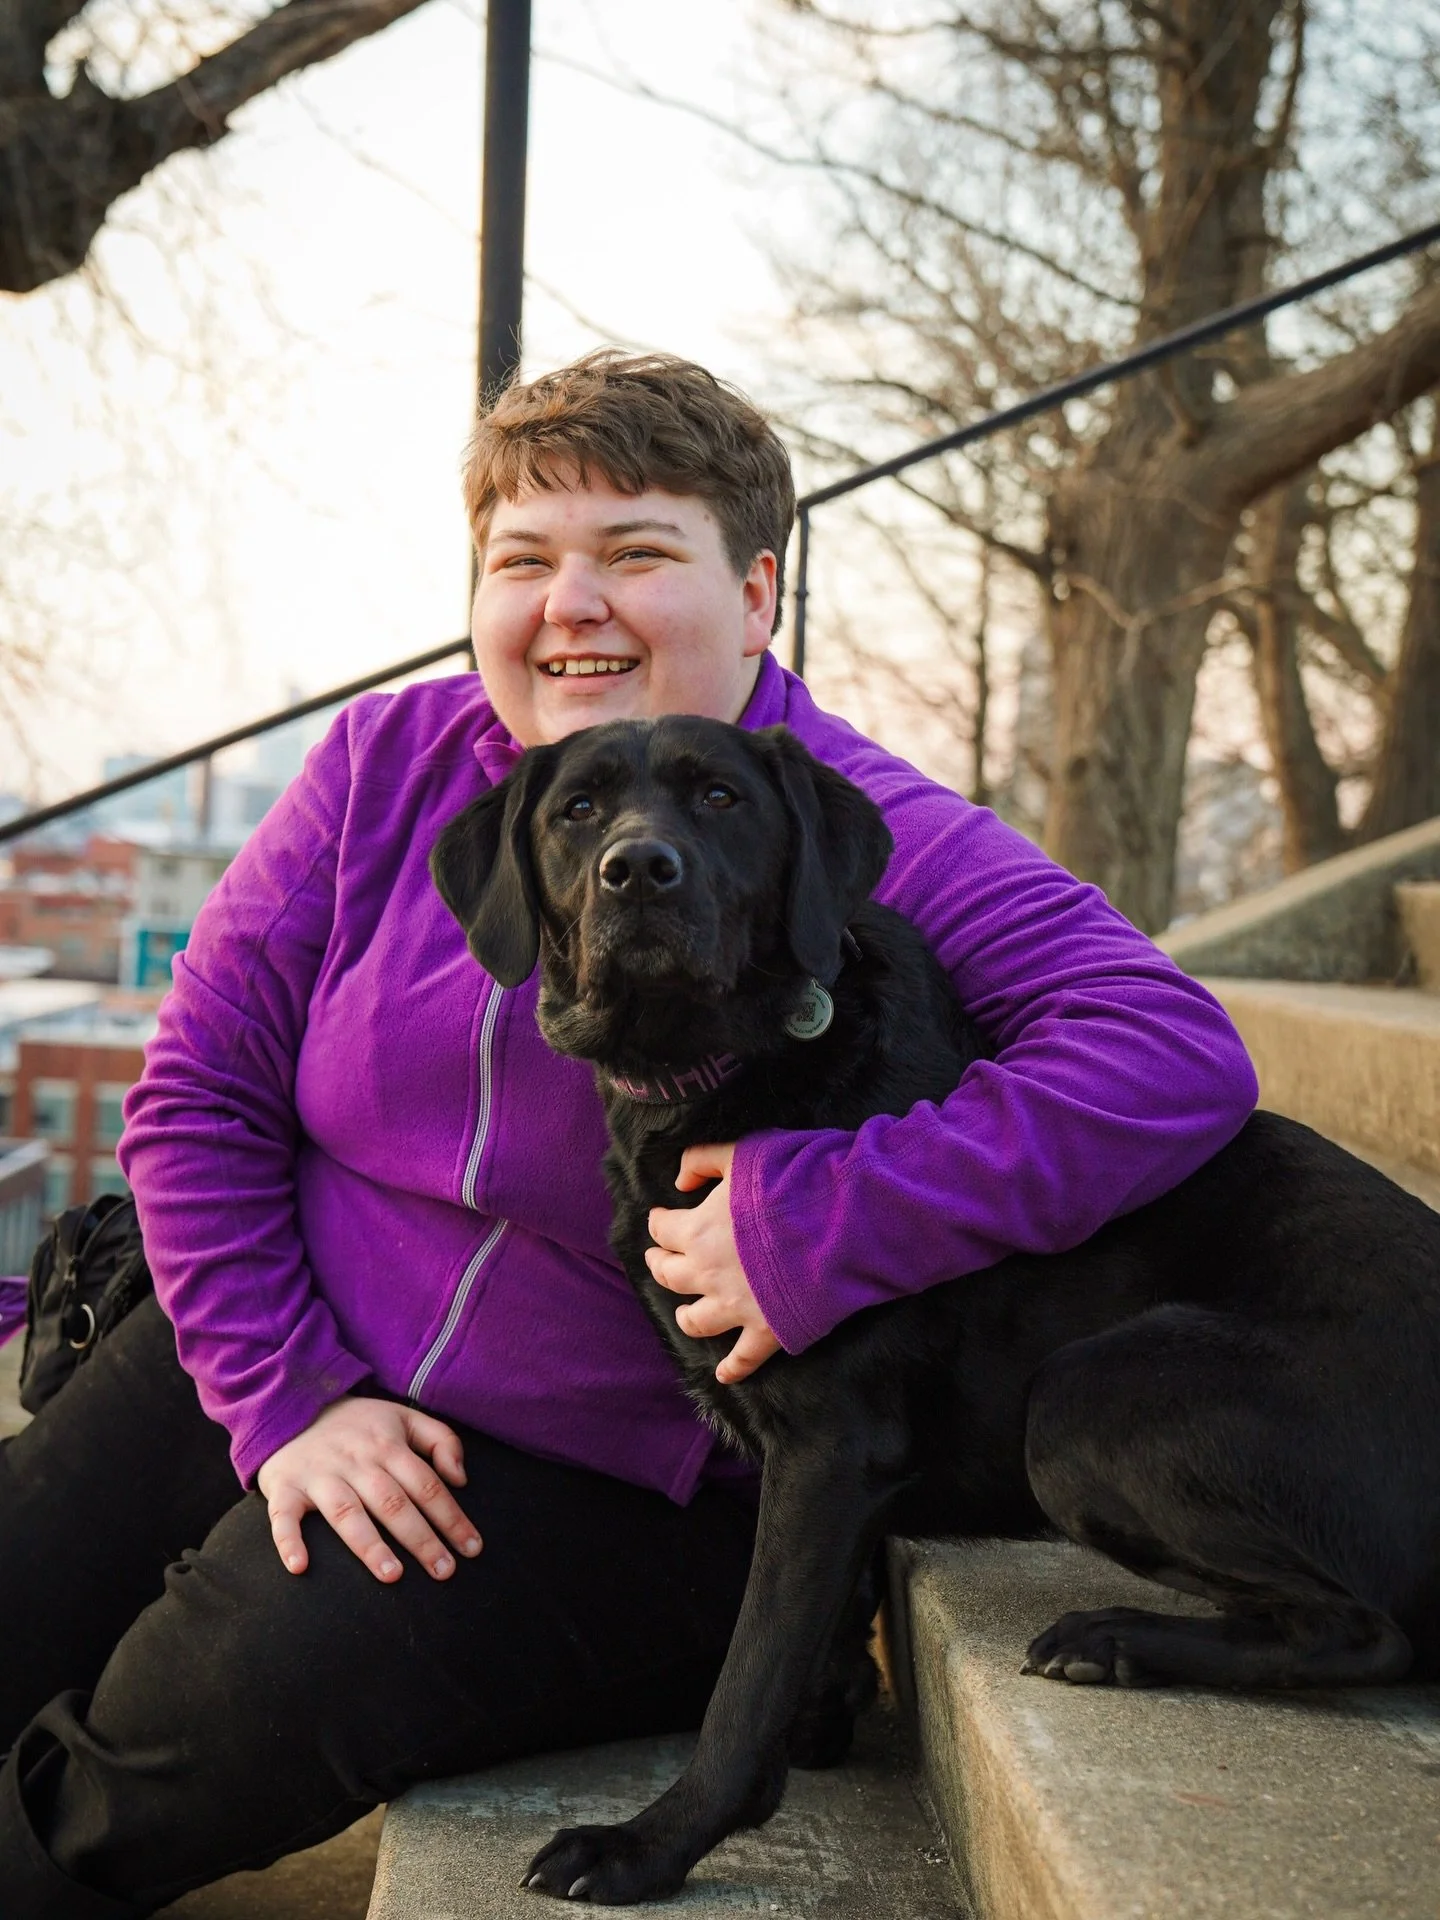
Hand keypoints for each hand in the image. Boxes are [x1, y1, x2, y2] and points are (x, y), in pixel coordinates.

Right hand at [256, 1395, 481, 1582]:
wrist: (293, 1403)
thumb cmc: (357, 1422)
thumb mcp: (404, 1417)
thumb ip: (441, 1440)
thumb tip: (461, 1479)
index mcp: (388, 1445)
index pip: (426, 1484)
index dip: (451, 1517)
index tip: (472, 1548)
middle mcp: (356, 1461)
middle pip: (393, 1503)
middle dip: (421, 1539)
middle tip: (444, 1572)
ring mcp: (319, 1475)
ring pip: (347, 1512)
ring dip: (369, 1545)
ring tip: (392, 1575)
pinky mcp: (284, 1487)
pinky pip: (284, 1516)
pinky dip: (288, 1541)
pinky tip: (300, 1566)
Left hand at [646, 1142, 781, 1384]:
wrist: (837, 1222)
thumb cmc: (791, 1181)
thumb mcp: (741, 1153)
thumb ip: (701, 1160)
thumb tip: (679, 1182)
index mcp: (698, 1230)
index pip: (662, 1230)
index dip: (659, 1223)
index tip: (661, 1218)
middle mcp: (708, 1273)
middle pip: (669, 1276)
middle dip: (660, 1265)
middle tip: (660, 1259)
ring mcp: (735, 1307)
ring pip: (694, 1321)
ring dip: (685, 1317)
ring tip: (685, 1313)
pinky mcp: (766, 1330)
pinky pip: (743, 1359)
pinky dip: (732, 1369)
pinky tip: (723, 1375)